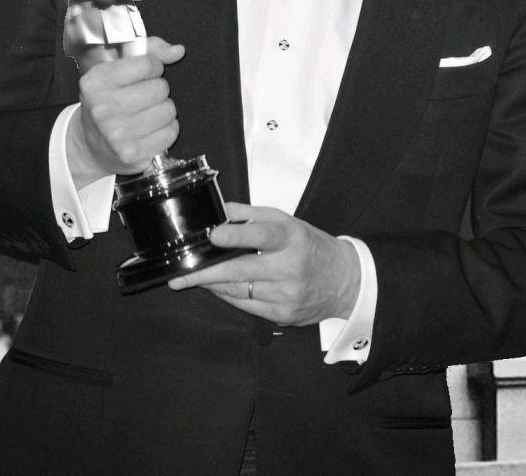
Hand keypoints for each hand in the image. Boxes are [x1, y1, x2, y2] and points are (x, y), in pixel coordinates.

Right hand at [67, 36, 184, 187]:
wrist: (90, 145)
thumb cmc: (107, 101)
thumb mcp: (116, 69)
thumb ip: (149, 51)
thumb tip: (178, 51)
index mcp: (97, 82)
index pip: (147, 64)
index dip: (153, 67)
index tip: (146, 73)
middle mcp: (103, 108)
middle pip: (160, 88)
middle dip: (158, 90)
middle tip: (143, 97)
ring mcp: (117, 134)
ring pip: (168, 110)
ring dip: (163, 110)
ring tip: (146, 114)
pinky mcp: (132, 153)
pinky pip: (170, 132)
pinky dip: (166, 130)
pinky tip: (150, 130)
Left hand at [169, 203, 360, 325]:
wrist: (345, 281)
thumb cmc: (310, 246)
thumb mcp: (288, 221)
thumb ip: (253, 214)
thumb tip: (221, 209)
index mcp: (291, 238)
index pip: (261, 235)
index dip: (236, 235)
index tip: (213, 234)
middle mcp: (289, 268)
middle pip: (241, 271)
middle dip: (206, 273)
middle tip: (180, 274)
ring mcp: (286, 295)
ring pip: (239, 291)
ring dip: (212, 284)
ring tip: (190, 279)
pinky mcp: (283, 315)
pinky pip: (247, 307)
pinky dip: (228, 296)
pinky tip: (215, 288)